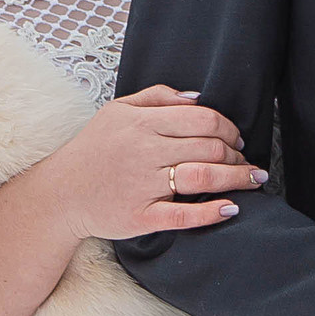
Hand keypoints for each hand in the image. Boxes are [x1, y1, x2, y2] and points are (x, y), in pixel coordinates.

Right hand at [45, 83, 263, 241]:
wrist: (60, 193)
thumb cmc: (92, 149)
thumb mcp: (117, 111)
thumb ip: (157, 98)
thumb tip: (198, 98)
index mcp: (142, 123)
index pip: (202, 119)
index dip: (229, 128)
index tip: (238, 138)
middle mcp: (145, 152)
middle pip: (209, 147)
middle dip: (237, 155)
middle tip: (247, 162)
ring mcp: (143, 186)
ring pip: (203, 177)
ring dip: (236, 178)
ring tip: (254, 180)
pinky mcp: (140, 217)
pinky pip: (183, 216)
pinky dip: (211, 212)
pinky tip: (231, 208)